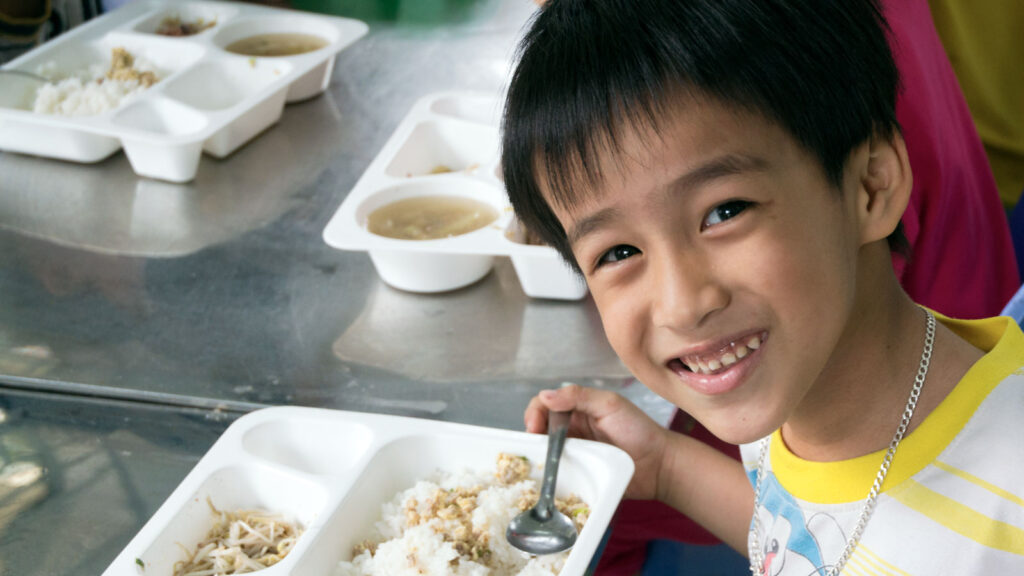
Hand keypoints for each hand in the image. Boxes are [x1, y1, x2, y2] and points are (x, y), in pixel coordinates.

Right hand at [524, 383, 668, 500]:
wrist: (659, 466)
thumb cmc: (639, 430)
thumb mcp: (609, 405)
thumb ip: (578, 396)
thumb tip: (545, 395)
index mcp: (577, 408)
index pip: (545, 405)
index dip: (534, 413)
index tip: (534, 428)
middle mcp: (571, 430)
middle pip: (540, 429)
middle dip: (531, 436)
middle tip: (533, 447)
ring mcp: (574, 454)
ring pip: (544, 453)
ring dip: (538, 456)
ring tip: (538, 463)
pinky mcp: (578, 476)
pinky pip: (557, 474)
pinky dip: (548, 476)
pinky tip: (547, 479)